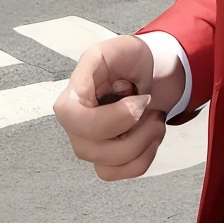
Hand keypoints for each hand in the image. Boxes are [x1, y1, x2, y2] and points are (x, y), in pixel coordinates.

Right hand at [53, 35, 180, 180]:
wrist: (150, 70)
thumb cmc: (127, 60)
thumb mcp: (108, 50)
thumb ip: (90, 64)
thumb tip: (80, 94)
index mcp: (70, 103)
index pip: (80, 123)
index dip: (117, 117)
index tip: (140, 99)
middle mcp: (75, 130)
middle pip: (100, 150)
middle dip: (138, 129)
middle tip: (150, 104)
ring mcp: (91, 149)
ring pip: (115, 163)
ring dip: (146, 140)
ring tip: (153, 117)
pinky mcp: (109, 162)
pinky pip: (127, 171)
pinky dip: (148, 153)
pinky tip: (150, 134)